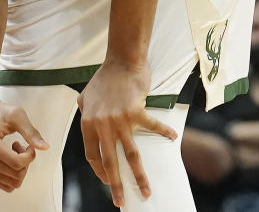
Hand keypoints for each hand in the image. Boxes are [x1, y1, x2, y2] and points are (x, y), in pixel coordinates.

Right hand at [0, 99, 47, 191]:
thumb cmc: (0, 112)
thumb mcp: (18, 116)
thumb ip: (31, 132)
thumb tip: (46, 148)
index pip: (16, 163)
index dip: (29, 157)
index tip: (29, 145)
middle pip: (15, 176)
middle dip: (25, 164)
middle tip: (22, 147)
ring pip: (10, 184)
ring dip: (19, 170)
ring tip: (15, 152)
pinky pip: (3, 185)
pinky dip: (11, 175)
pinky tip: (9, 158)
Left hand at [78, 61, 177, 207]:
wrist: (121, 61)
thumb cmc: (104, 77)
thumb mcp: (86, 95)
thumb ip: (85, 109)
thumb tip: (85, 117)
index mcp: (88, 122)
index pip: (92, 154)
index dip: (100, 170)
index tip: (108, 181)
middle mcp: (102, 124)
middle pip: (109, 161)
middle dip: (115, 184)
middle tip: (120, 201)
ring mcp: (119, 119)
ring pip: (131, 154)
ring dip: (139, 176)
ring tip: (146, 191)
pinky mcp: (136, 111)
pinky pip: (152, 127)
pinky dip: (164, 132)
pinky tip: (173, 138)